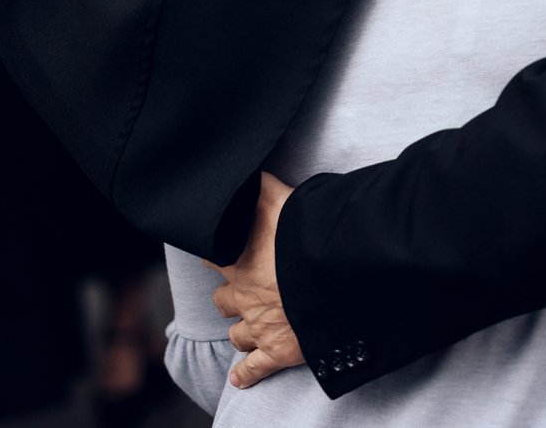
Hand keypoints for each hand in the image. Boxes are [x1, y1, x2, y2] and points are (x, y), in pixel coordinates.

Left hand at [211, 173, 301, 388]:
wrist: (332, 275)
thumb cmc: (305, 233)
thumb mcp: (279, 197)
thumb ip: (261, 184)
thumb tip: (245, 167)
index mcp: (240, 258)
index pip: (214, 254)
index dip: (216, 251)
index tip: (220, 248)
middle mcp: (244, 294)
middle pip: (223, 299)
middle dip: (229, 295)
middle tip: (241, 289)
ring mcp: (260, 325)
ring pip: (237, 333)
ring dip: (241, 330)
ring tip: (247, 327)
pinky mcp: (279, 350)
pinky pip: (256, 367)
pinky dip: (246, 374)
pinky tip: (239, 377)